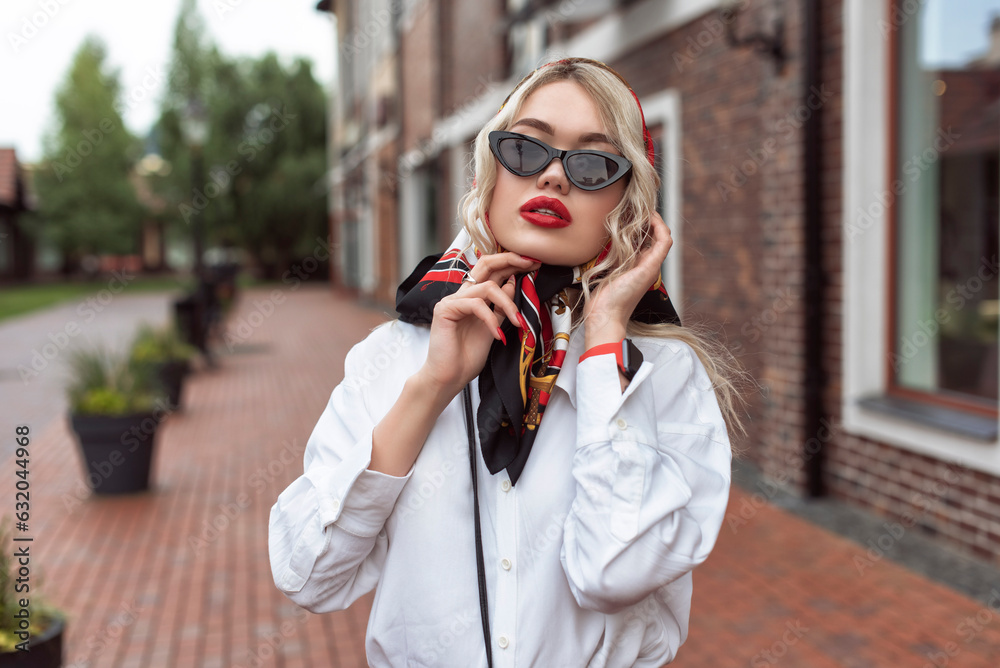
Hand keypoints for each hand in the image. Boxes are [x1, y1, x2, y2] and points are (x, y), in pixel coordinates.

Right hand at [416, 252, 539, 397]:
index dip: (512, 264)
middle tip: (530, 263)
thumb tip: (513, 283)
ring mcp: (452, 300)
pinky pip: (476, 305)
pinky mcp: (445, 309)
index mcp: (473, 297)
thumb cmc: (468, 356)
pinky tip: (497, 335)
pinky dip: (491, 320)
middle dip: (510, 260)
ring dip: (508, 303)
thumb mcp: (494, 327)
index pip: (492, 271)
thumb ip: (501, 307)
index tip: (534, 264)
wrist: (450, 377)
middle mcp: (462, 294)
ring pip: (487, 287)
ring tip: (518, 323)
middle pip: (485, 264)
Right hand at [584, 211, 672, 347]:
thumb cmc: (624, 297)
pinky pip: (620, 248)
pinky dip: (619, 237)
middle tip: (636, 209)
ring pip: (634, 240)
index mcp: (652, 263)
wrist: (604, 314)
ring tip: (626, 216)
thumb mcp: (646, 270)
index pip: (662, 237)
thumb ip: (657, 250)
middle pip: (649, 236)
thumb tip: (662, 229)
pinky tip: (612, 232)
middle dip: (646, 221)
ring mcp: (628, 265)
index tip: (648, 210)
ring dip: (632, 227)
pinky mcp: (613, 268)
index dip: (658, 221)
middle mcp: (642, 263)